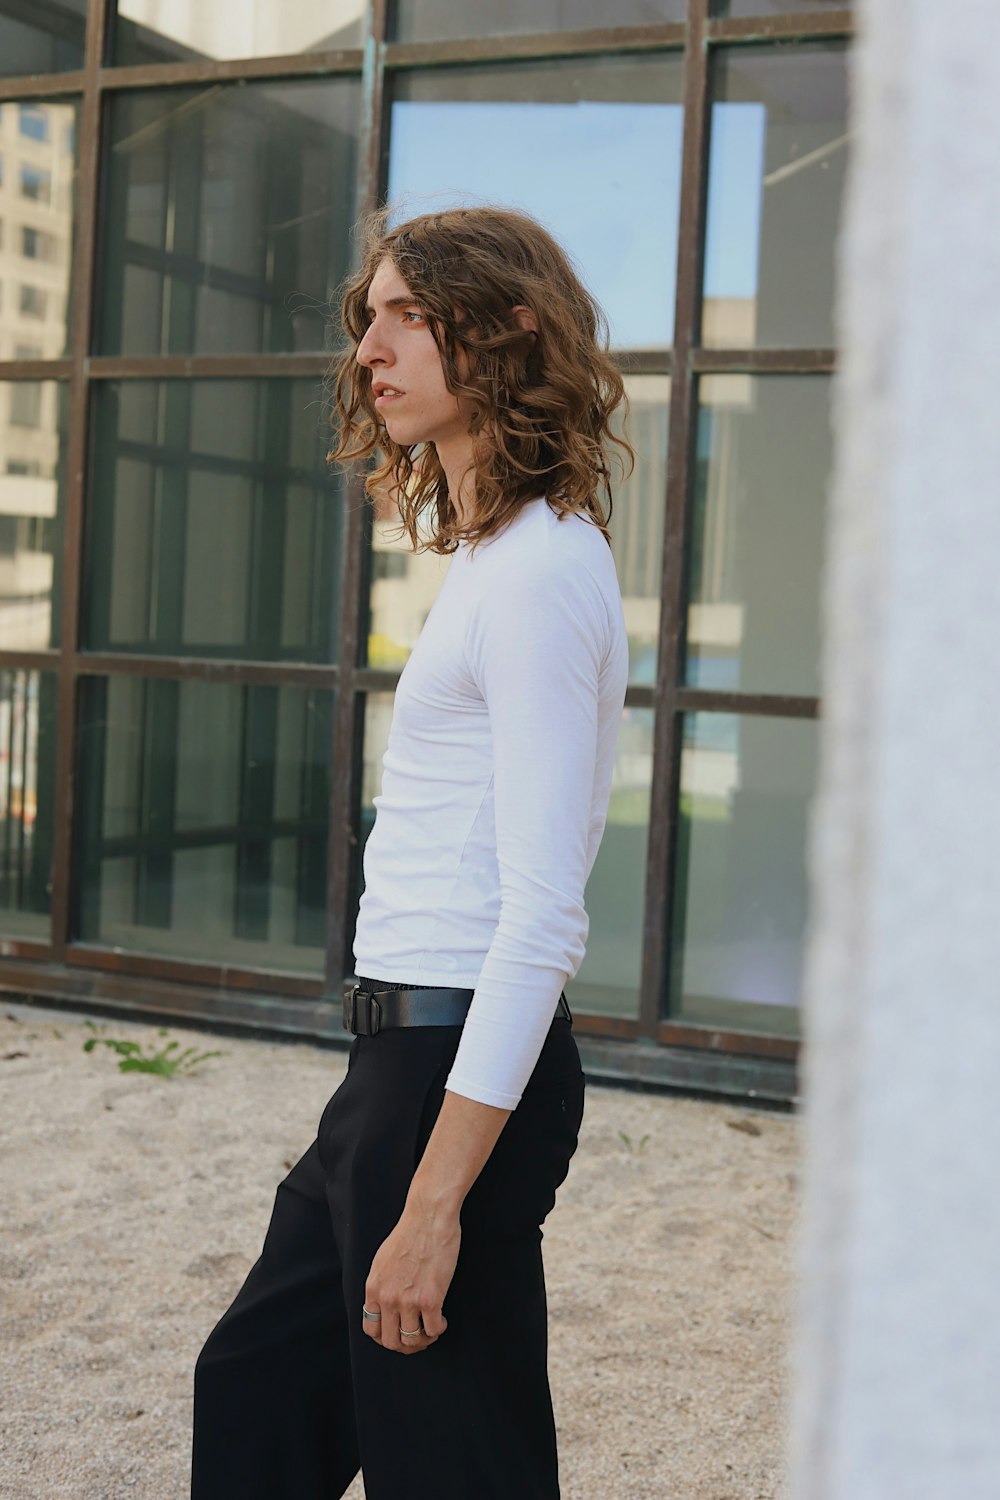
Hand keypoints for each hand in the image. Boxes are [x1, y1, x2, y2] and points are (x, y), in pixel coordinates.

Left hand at [362, 1200, 460, 1354]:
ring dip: (423, 1339)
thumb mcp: (382, 1260)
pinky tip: (441, 1319)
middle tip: (416, 1337)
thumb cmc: (410, 1232)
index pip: (371, 1329)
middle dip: (404, 1345)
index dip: (385, 1337)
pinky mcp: (431, 1299)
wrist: (429, 1216)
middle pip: (390, 1341)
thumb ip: (381, 1285)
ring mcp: (408, 1301)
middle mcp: (388, 1298)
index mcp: (373, 1288)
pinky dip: (439, 1329)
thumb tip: (384, 1305)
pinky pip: (434, 1330)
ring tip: (431, 1327)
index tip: (397, 1334)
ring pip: (412, 1340)